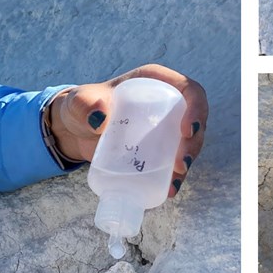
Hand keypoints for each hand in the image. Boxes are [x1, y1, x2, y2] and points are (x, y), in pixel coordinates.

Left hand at [48, 64, 207, 196]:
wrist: (75, 130)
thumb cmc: (81, 107)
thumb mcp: (80, 102)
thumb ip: (84, 104)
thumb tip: (99, 118)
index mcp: (155, 82)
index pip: (189, 90)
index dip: (196, 108)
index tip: (186, 130)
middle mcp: (165, 102)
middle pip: (194, 120)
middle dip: (193, 144)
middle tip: (179, 164)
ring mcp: (164, 126)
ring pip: (188, 143)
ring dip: (187, 163)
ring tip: (173, 183)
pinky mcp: (158, 148)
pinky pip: (174, 160)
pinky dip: (175, 175)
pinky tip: (168, 190)